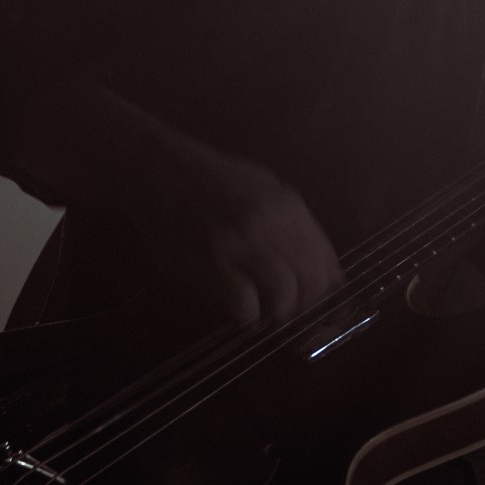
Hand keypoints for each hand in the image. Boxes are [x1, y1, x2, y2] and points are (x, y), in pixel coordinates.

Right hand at [132, 147, 343, 324]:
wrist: (157, 170)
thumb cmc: (211, 178)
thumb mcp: (264, 187)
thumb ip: (292, 223)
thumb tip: (318, 264)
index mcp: (289, 207)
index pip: (327, 261)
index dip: (327, 288)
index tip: (319, 302)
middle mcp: (272, 226)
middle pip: (312, 283)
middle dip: (305, 305)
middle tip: (289, 309)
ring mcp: (241, 246)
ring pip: (283, 297)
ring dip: (277, 311)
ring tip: (264, 308)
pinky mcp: (210, 264)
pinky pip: (244, 305)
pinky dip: (246, 314)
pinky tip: (239, 306)